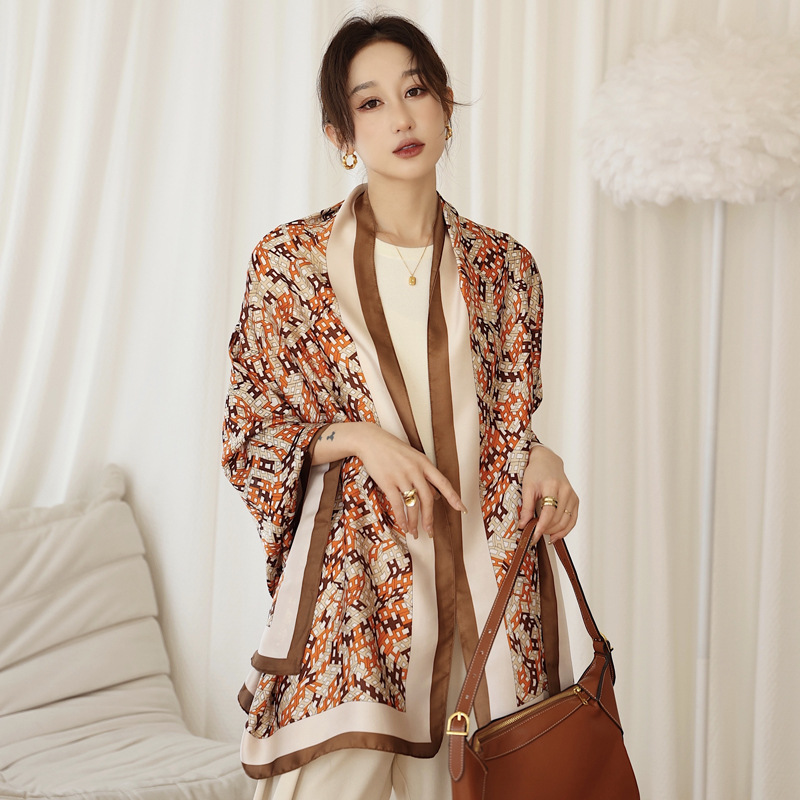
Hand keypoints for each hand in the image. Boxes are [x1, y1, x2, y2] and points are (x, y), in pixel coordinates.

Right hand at [314, 422, 466, 537]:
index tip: (462, 510)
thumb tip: (435, 496)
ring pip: (412, 504)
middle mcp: (415, 470)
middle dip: (429, 518)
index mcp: (424, 463)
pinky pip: (397, 504)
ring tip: (414, 533)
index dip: (454, 497)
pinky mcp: (387, 482)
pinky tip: (402, 526)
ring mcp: (401, 476)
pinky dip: (401, 518)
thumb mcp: (413, 458)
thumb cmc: (392, 449)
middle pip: (427, 499)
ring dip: (414, 522)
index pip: (443, 483)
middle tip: (430, 532)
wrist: (370, 440)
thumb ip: (424, 476)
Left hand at [517, 445, 578, 543]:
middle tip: (534, 533)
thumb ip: (526, 507)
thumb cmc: (536, 472)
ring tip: (542, 533)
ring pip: (566, 522)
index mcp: (552, 486)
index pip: (549, 512)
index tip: (533, 536)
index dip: (541, 527)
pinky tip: (555, 535)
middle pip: (558, 519)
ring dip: (554, 531)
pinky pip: (573, 520)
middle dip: (546, 530)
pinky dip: (565, 530)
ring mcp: (572, 496)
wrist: (547, 462)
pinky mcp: (575, 500)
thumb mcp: (527, 487)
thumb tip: (523, 525)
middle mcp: (565, 491)